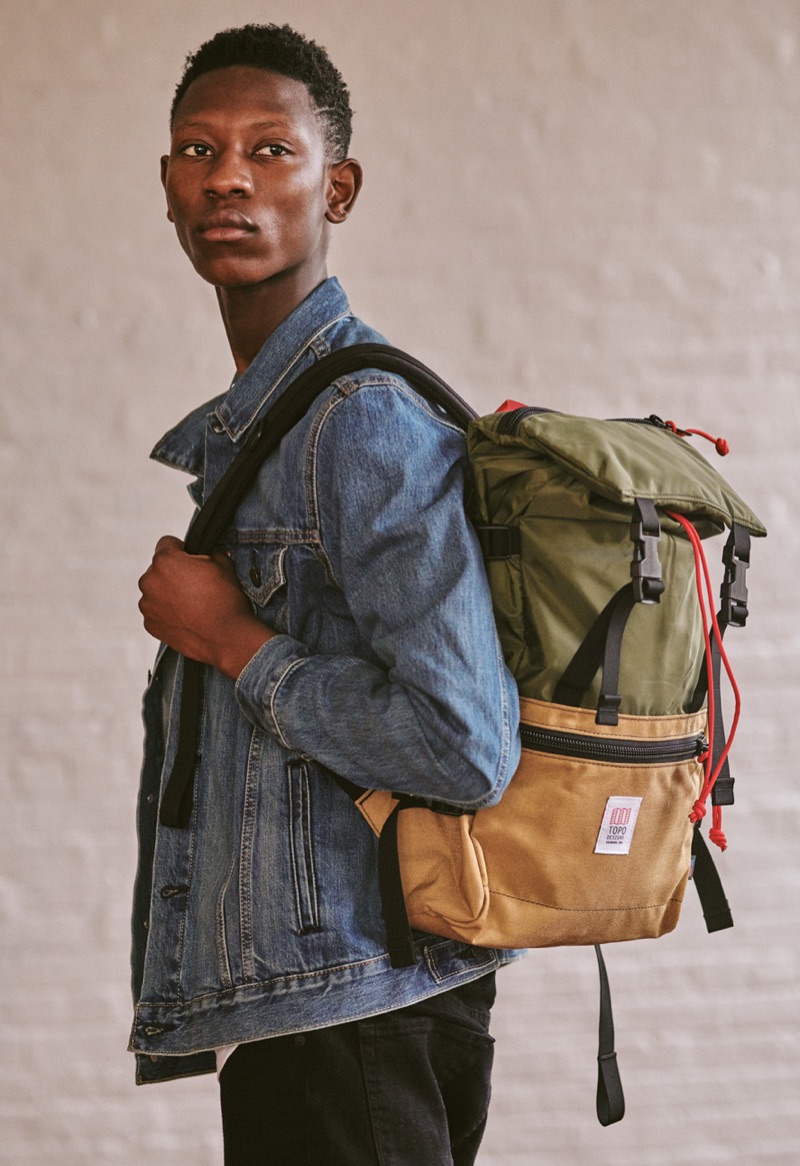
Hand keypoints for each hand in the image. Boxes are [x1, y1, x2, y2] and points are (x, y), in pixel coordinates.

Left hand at [138, 535, 273, 677]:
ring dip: (168, 593)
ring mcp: (148, 604)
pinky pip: (156, 611)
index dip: (182, 550)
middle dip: (174, 573)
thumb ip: (207, 553)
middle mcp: (150, 581)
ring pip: (156, 590)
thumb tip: (205, 555)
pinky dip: (167, 612)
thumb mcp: (223, 563)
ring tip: (192, 603)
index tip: (190, 559)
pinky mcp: (150, 624)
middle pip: (159, 569)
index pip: (166, 543)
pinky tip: (186, 616)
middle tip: (195, 584)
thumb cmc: (225, 601)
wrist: (227, 637)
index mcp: (165, 561)